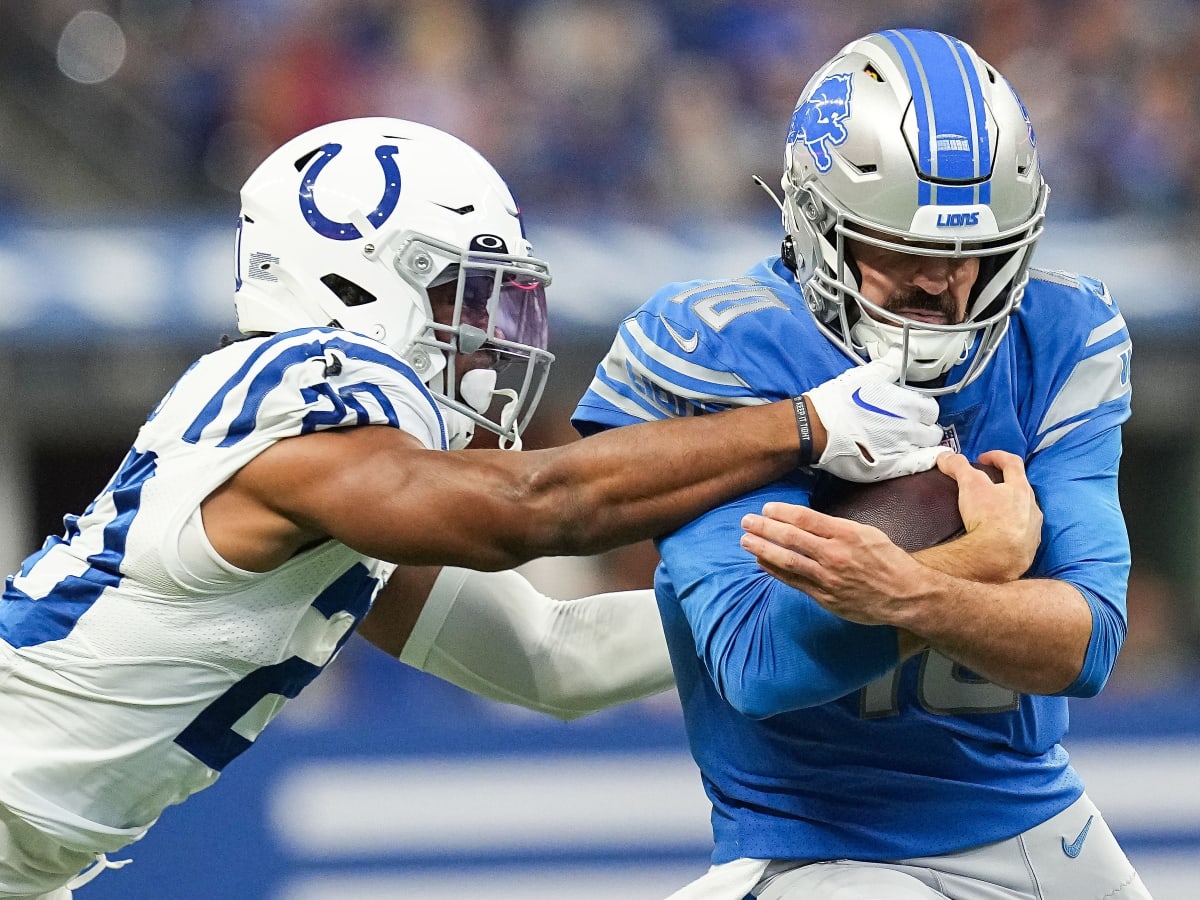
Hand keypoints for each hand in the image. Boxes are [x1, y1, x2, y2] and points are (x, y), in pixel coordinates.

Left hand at [739, 502, 922, 626]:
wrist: (905, 594)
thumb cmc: (887, 560)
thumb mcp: (866, 533)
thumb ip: (835, 527)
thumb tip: (805, 521)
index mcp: (846, 534)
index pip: (805, 518)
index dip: (781, 512)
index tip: (766, 508)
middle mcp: (834, 555)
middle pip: (791, 538)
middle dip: (764, 528)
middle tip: (746, 521)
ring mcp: (828, 577)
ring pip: (787, 560)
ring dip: (763, 549)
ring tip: (746, 541)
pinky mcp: (825, 597)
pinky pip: (794, 581)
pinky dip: (775, 571)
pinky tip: (762, 562)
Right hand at [805, 352, 947, 482]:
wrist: (816, 428)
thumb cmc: (837, 402)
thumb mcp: (864, 376)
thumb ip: (889, 365)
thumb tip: (902, 353)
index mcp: (905, 404)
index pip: (930, 409)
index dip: (922, 410)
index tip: (912, 413)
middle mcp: (908, 427)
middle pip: (931, 430)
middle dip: (923, 429)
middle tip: (909, 429)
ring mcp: (901, 449)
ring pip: (927, 447)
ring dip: (920, 444)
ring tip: (906, 443)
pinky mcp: (891, 467)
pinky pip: (920, 464)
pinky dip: (928, 460)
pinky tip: (929, 458)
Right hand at [931, 451, 1041, 582]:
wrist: (998, 557)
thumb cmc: (987, 517)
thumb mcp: (969, 485)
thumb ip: (958, 466)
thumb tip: (945, 456)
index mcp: (1020, 488)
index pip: (1013, 463)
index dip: (997, 456)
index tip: (982, 458)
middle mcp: (1032, 507)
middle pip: (1021, 488)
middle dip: (1005, 483)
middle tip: (987, 485)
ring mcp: (1033, 530)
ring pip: (1025, 513)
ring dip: (1011, 508)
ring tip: (993, 512)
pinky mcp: (1029, 549)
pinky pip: (1022, 536)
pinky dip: (1011, 532)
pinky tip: (999, 536)